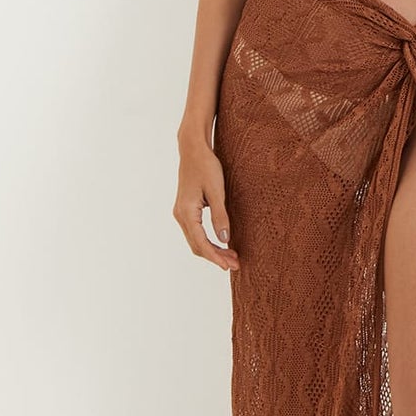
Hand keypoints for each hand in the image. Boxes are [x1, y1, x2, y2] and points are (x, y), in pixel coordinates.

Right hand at [173, 140, 239, 273]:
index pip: (201, 243)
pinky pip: (196, 232)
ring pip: (196, 240)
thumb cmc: (206, 166)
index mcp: (186, 212)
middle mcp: (180, 215)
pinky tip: (222, 244)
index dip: (215, 257)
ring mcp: (181, 213)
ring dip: (213, 250)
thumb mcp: (217, 191)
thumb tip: (224, 240)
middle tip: (235, 264)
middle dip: (216, 257)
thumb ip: (220, 216)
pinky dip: (208, 241)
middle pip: (197, 245)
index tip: (229, 266)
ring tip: (231, 256)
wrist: (193, 149)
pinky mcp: (186, 210)